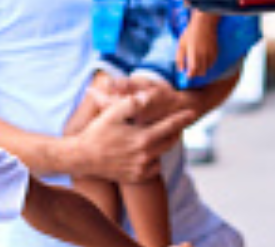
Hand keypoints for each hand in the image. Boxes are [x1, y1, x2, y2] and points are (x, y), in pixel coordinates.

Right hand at [72, 97, 195, 182]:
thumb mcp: (112, 113)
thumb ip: (132, 103)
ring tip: (160, 135)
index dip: (183, 118)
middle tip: (176, 123)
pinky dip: (154, 159)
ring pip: (162, 154)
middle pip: (170, 141)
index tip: (192, 112)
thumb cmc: (97, 132)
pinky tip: (147, 151)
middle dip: (176, 131)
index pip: (171, 126)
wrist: (82, 158)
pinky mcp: (136, 177)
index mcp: (143, 138)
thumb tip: (148, 96)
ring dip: (164, 144)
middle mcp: (145, 155)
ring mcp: (141, 168)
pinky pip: (154, 168)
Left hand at [175, 22, 217, 79]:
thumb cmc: (190, 33)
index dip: (190, 75)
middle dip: (195, 73)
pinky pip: (211, 64)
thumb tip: (180, 70)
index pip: (193, 71)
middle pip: (201, 72)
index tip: (187, 75)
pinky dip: (207, 64)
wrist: (204, 24)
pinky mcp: (215, 53)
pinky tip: (203, 58)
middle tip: (191, 69)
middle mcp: (203, 55)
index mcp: (193, 54)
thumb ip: (179, 59)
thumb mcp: (181, 45)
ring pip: (207, 69)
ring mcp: (211, 54)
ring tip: (197, 63)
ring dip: (201, 69)